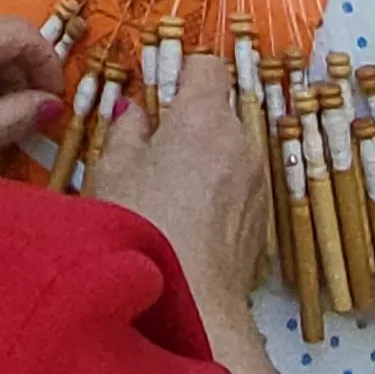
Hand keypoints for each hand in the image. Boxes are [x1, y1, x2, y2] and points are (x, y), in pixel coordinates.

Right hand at [81, 59, 267, 311]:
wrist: (189, 307)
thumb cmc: (142, 230)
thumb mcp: (112, 171)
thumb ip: (125, 130)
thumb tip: (134, 111)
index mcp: (204, 118)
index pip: (206, 65)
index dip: (181, 75)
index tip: (157, 96)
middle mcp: (241, 141)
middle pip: (220, 109)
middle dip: (190, 121)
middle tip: (152, 149)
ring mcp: (257, 180)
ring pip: (231, 149)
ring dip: (205, 158)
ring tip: (167, 193)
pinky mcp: (262, 217)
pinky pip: (239, 185)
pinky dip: (218, 191)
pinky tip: (188, 222)